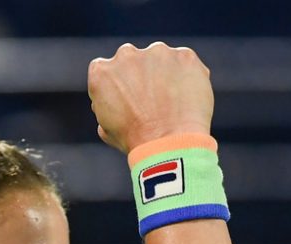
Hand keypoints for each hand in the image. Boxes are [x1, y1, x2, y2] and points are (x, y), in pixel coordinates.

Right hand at [87, 42, 213, 154]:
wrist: (168, 144)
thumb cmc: (136, 142)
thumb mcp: (107, 129)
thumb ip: (106, 107)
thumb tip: (115, 106)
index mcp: (101, 71)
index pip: (108, 70)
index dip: (120, 86)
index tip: (130, 100)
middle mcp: (126, 54)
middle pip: (134, 60)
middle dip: (142, 76)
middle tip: (154, 102)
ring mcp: (157, 52)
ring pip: (162, 60)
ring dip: (166, 74)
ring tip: (174, 104)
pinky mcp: (184, 56)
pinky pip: (186, 64)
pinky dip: (189, 78)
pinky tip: (189, 100)